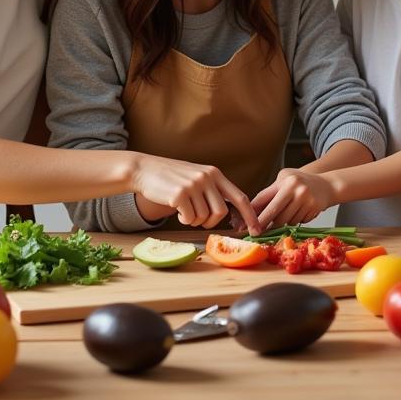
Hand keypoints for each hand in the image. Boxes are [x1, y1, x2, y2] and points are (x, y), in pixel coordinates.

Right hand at [129, 154, 259, 234]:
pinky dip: (183, 219)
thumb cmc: (172, 177)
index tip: (256, 230)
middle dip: (210, 222)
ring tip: (183, 209)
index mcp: (215, 173)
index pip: (240, 197)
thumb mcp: (197, 176)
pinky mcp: (180, 194)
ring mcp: (194, 185)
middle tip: (198, 219)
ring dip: (194, 220)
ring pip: (204, 218)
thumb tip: (231, 212)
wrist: (144, 169)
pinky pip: (189, 218)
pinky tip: (176, 209)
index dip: (250, 215)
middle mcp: (207, 177)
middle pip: (221, 213)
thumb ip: (213, 189)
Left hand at [251, 168, 337, 230]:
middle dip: (264, 224)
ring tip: (278, 222)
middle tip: (255, 233)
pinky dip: (293, 222)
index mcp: (285, 181)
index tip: (245, 223)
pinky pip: (297, 222)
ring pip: (286, 221)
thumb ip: (271, 193)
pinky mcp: (313, 210)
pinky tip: (296, 214)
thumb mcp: (285, 180)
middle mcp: (296, 190)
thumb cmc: (301, 182)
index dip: (254, 212)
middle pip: (275, 213)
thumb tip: (253, 211)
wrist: (327, 185)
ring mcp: (306, 200)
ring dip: (280, 224)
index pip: (265, 198)